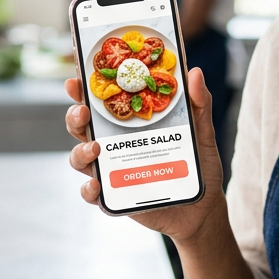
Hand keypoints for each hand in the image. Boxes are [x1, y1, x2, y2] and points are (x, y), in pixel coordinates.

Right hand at [65, 67, 225, 243]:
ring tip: (94, 148)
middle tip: (83, 111)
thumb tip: (194, 73)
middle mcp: (115, 144)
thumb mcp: (202, 132)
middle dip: (75, 116)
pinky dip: (89, 190)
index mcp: (130, 123)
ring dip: (80, 151)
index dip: (84, 89)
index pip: (101, 102)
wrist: (204, 206)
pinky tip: (96, 185)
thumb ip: (199, 103)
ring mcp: (112, 170)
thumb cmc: (199, 165)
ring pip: (80, 158)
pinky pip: (92, 194)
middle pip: (82, 126)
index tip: (77, 80)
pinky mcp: (114, 196)